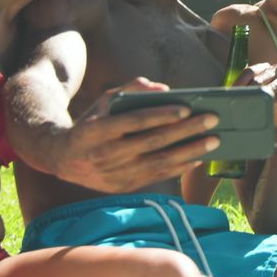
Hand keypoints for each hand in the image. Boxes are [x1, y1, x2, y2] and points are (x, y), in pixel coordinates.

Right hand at [51, 77, 219, 192]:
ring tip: (214, 140)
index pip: (134, 121)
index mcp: (98, 130)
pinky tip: (198, 158)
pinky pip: (157, 176)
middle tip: (212, 120)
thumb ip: (132, 90)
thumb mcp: (104, 102)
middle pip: (153, 142)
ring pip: (160, 162)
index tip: (187, 109)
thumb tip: (164, 89)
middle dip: (187, 131)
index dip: (161, 115)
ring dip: (190, 151)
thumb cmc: (92, 122)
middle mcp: (106, 154)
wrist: (63, 158)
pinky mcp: (123, 187)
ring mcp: (115, 173)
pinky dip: (180, 168)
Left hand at [234, 63, 276, 130]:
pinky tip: (261, 111)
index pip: (249, 71)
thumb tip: (227, 91)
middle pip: (256, 80)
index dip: (238, 82)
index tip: (230, 93)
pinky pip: (275, 98)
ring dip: (255, 100)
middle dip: (245, 94)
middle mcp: (276, 71)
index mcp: (265, 68)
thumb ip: (244, 90)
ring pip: (265, 89)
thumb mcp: (255, 96)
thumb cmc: (268, 105)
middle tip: (235, 105)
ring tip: (246, 110)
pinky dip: (266, 106)